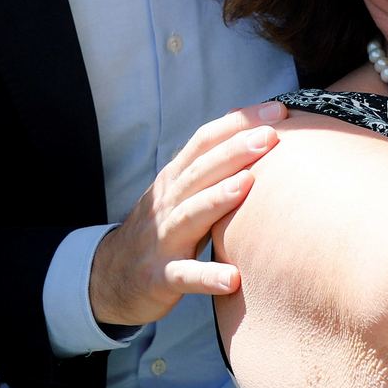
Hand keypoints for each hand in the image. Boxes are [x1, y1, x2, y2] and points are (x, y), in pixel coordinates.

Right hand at [89, 101, 285, 328]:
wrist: (109, 277)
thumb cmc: (160, 229)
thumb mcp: (178, 192)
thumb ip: (209, 167)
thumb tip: (252, 131)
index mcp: (174, 179)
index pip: (205, 141)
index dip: (239, 123)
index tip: (278, 110)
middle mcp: (167, 203)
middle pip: (200, 171)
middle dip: (235, 151)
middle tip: (270, 136)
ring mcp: (162, 240)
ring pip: (190, 215)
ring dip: (218, 198)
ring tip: (248, 184)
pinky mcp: (160, 277)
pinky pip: (185, 276)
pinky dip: (207, 276)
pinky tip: (233, 278)